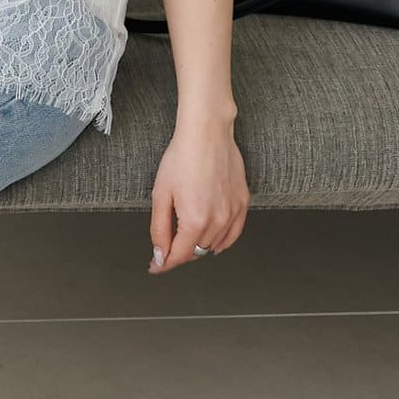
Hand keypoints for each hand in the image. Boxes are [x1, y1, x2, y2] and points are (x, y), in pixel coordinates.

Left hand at [147, 121, 248, 272]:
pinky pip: (233, 234)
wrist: (207, 133)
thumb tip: (160, 255)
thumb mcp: (161, 194)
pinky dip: (221, 241)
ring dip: (198, 246)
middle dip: (179, 253)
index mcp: (195, 220)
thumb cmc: (182, 157)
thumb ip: (160, 229)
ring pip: (214, 245)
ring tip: (184, 239)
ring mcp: (233, 213)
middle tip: (165, 248)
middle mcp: (217, 221)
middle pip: (196, 252)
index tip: (155, 266)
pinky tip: (212, 242)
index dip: (163, 263)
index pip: (178, 255)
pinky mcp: (243, 203)